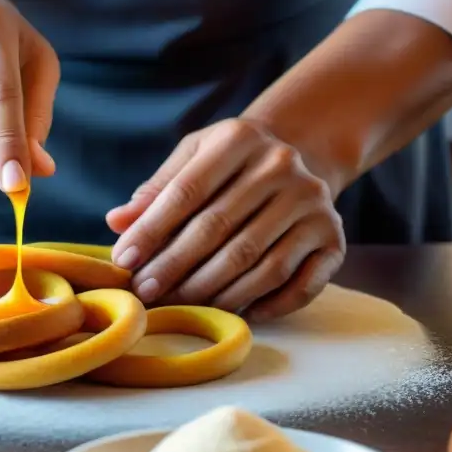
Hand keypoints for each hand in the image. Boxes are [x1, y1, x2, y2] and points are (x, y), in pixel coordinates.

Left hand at [105, 120, 345, 321]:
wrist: (300, 153)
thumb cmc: (229, 163)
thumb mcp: (193, 159)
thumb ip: (156, 190)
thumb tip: (117, 222)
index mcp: (240, 139)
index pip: (186, 192)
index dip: (151, 231)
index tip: (123, 261)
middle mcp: (282, 166)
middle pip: (218, 230)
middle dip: (174, 267)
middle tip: (145, 292)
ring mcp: (313, 203)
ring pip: (256, 263)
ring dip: (213, 293)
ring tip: (180, 305)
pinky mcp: (334, 237)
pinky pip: (298, 284)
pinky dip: (266, 305)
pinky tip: (235, 312)